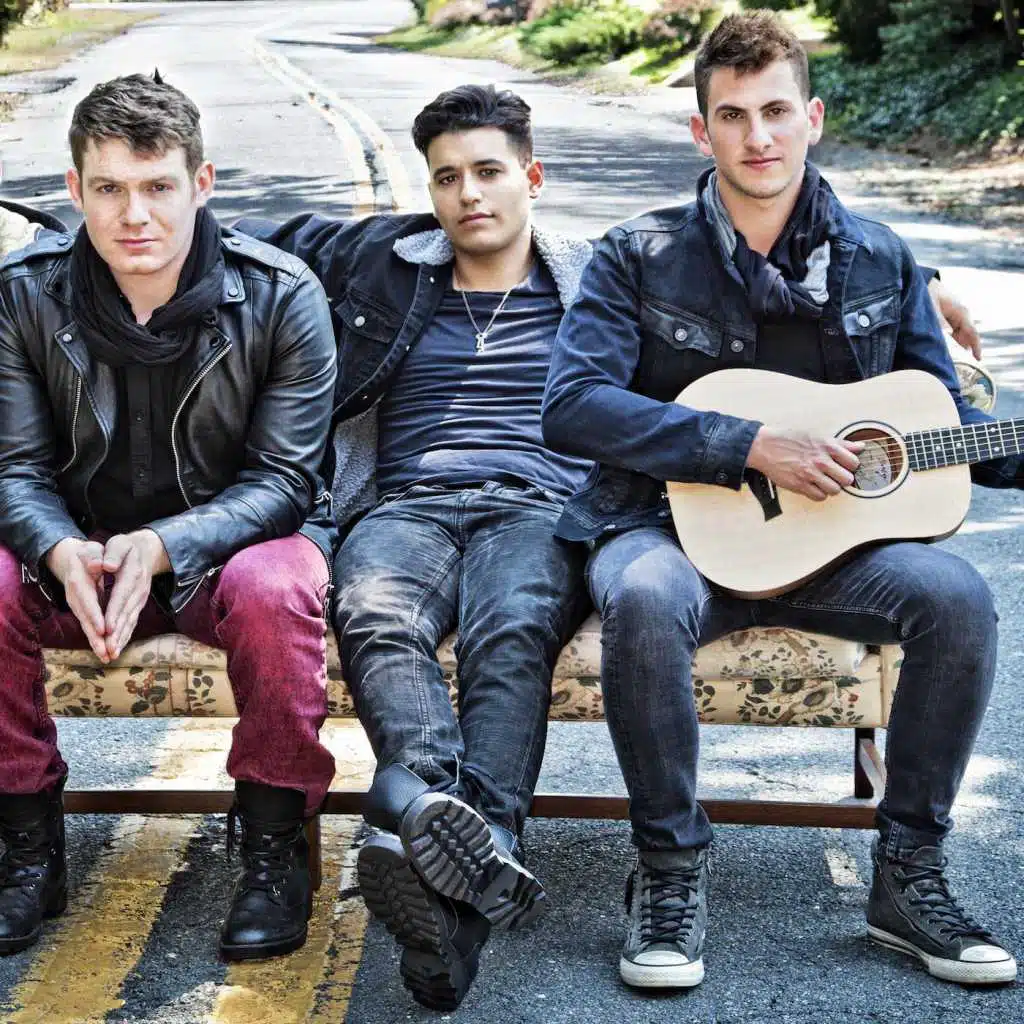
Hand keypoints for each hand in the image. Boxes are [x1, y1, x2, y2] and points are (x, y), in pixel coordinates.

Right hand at [45, 537, 106, 661]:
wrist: (75, 559)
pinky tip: (107, 652)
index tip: (103, 629)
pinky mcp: (85, 612)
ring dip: (97, 643)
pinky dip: (99, 640)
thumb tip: (98, 565)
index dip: (95, 615)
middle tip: (105, 652)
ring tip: (107, 657)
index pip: (87, 600)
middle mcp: (76, 598)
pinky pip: (92, 627)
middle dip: (95, 637)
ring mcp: (79, 607)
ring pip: (88, 627)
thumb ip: (93, 556)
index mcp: (79, 581)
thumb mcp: (91, 549)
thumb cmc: (88, 553)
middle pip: (86, 620)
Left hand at [100, 530, 169, 660]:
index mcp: (132, 574)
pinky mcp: (139, 605)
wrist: (146, 551)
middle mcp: (139, 589)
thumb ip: (113, 553)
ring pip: (130, 620)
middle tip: (108, 649)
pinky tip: (118, 647)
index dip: (114, 612)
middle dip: (117, 632)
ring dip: (121, 638)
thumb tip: (106, 565)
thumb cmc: (126, 548)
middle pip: (126, 613)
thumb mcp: (119, 543)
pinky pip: (132, 622)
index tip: (106, 628)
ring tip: (112, 653)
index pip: (121, 595)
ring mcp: (140, 598)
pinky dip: (125, 635)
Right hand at [746, 427, 862, 501]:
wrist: (765, 446)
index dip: (850, 465)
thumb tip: (860, 447)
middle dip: (842, 478)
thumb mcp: (817, 436)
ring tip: (823, 481)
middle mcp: (821, 461)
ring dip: (831, 487)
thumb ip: (840, 443)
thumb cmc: (789, 439)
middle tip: (834, 475)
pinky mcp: (799, 485)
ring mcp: (810, 474)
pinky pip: (819, 497)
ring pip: (835, 490)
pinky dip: (818, 494)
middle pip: (847, 479)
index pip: (854, 463)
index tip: (844, 466)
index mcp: (827, 447)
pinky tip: (813, 486)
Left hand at [928, 277, 980, 358]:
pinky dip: (946, 344)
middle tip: (952, 366)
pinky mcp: (947, 323)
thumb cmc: (928, 292)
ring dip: (952, 349)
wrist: (922, 283)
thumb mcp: (931, 306)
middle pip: (965, 339)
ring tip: (943, 360)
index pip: (972, 333)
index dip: (975, 347)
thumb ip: (939, 320)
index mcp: (961, 312)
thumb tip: (947, 335)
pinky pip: (950, 337)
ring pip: (957, 339)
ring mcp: (955, 321)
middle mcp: (961, 317)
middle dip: (960, 352)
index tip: (977, 360)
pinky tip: (938, 352)